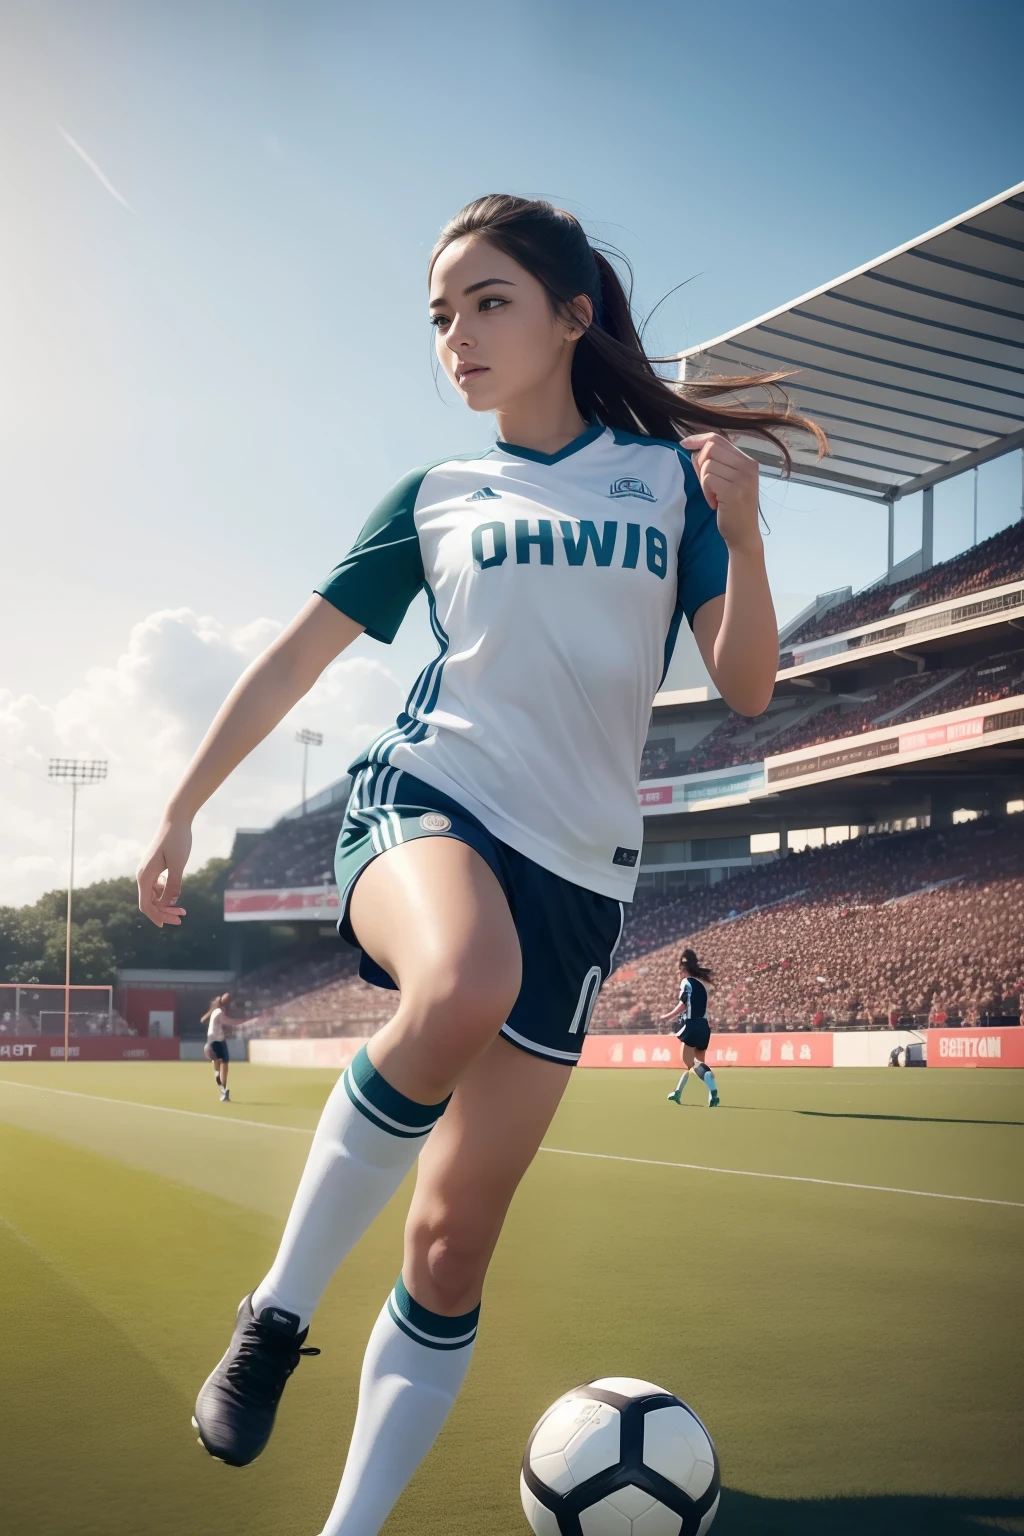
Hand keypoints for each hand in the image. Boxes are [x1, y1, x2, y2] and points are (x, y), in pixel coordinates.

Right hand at [137, 817, 191, 926]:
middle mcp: (142, 874)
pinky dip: (165, 894)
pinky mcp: (153, 867)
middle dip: (163, 912)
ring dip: (165, 904)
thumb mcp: (179, 865)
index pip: (146, 904)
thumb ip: (174, 884)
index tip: (169, 924)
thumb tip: (169, 903)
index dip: (157, 917)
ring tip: (182, 910)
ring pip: (153, 895)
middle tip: (182, 917)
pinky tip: (175, 893)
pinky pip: (156, 886)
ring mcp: (147, 870)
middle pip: (149, 902)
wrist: (175, 820)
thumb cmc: (178, 840)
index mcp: (145, 875)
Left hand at [681, 432, 761, 554]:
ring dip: (704, 482)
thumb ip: (717, 463)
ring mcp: (743, 478)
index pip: (718, 438)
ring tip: (714, 495)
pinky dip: (706, 491)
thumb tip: (693, 447)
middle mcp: (748, 466)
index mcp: (748, 461)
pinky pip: (707, 479)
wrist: (744, 534)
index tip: (684, 444)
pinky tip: (714, 503)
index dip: (698, 439)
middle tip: (706, 483)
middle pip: (710, 448)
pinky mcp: (733, 491)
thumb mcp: (729, 480)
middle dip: (699, 464)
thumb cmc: (733, 508)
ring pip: (707, 464)